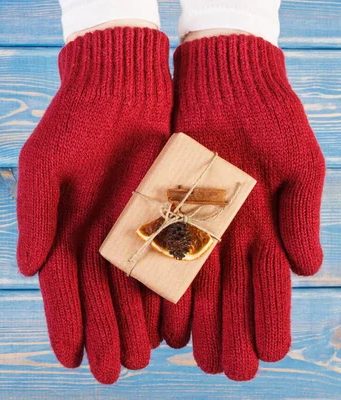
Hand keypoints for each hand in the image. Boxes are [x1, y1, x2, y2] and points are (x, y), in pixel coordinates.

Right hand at [16, 27, 170, 383]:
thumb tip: (27, 270)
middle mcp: (93, 240)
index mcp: (60, 231)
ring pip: (130, 290)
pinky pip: (164, 265)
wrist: (120, 88)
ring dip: (133, 325)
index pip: (59, 287)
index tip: (69, 358)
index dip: (63, 322)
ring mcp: (129, 232)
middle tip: (110, 373)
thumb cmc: (72, 123)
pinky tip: (168, 324)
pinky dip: (164, 296)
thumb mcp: (42, 165)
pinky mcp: (163, 219)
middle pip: (97, 297)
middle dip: (102, 335)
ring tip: (138, 359)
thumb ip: (34, 216)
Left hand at [163, 34, 325, 380]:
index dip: (270, 318)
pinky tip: (163, 313)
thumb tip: (308, 268)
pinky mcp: (164, 207)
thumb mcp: (298, 162)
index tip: (269, 355)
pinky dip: (164, 283)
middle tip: (229, 370)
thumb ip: (300, 214)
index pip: (269, 284)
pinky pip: (162, 251)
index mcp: (265, 227)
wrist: (224, 83)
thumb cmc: (269, 118)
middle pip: (230, 292)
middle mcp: (228, 233)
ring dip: (198, 320)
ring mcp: (195, 223)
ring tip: (196, 356)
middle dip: (231, 331)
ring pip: (196, 281)